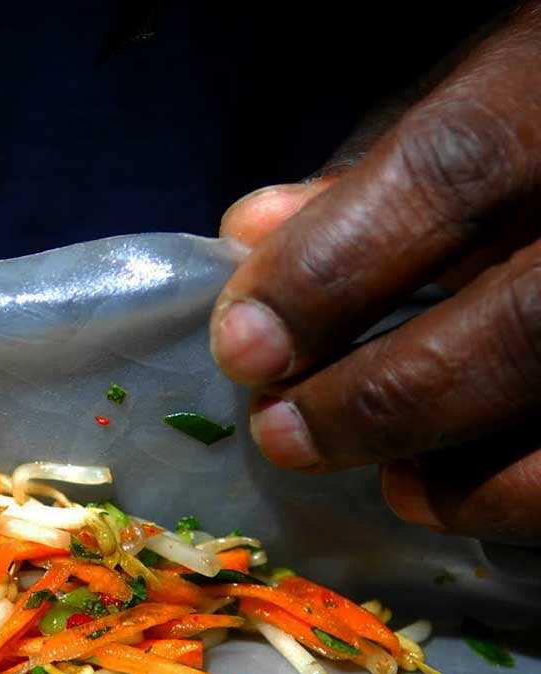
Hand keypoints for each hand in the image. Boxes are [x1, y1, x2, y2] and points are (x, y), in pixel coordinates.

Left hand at [213, 2, 540, 543]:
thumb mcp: (470, 93)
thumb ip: (369, 173)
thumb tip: (249, 236)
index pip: (455, 173)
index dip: (335, 269)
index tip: (243, 347)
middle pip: (528, 320)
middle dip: (385, 396)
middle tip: (283, 435)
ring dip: (468, 474)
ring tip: (388, 482)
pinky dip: (522, 495)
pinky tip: (456, 496)